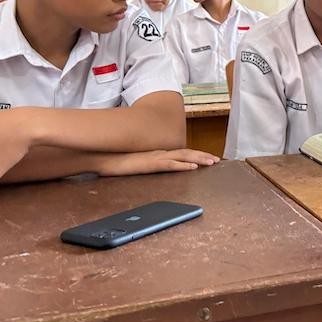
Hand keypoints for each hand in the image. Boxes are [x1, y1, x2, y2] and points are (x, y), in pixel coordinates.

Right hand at [98, 148, 218, 176]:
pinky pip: (170, 164)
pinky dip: (183, 165)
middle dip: (203, 156)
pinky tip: (193, 167)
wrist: (103, 157)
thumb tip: (152, 167)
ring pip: (183, 157)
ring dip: (199, 159)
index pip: (181, 153)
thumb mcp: (136, 164)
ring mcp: (156, 157)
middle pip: (186, 153)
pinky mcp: (150, 163)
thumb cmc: (118, 161)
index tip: (208, 158)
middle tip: (217, 160)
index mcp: (158, 154)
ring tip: (212, 162)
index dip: (196, 155)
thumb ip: (146, 164)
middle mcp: (160, 153)